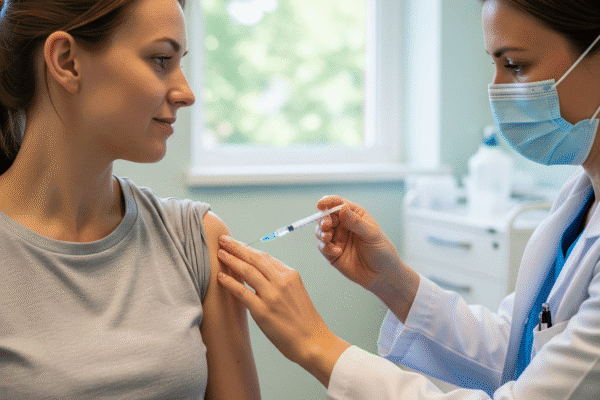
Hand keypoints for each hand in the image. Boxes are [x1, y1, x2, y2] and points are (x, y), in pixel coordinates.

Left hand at [216, 236, 350, 387]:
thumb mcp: (296, 292)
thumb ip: (280, 280)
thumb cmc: (303, 319)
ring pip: (247, 272)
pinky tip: (220, 278)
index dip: (248, 249)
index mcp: (290, 275)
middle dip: (237, 247)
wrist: (313, 341)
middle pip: (255, 259)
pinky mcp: (263, 311)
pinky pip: (242, 293)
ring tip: (219, 254)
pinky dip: (230, 283)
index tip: (236, 244)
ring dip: (231, 260)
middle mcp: (281, 282)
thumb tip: (259, 272)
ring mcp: (272, 296)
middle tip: (224, 239)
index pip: (265, 257)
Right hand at [315, 196, 419, 321]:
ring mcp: (337, 239)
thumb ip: (355, 222)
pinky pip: (322, 247)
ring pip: (320, 231)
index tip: (321, 205)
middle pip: (326, 217)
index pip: (338, 204)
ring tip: (329, 238)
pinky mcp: (331, 253)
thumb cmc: (382, 251)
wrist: (382, 275)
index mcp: (354, 215)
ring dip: (321, 233)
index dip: (328, 202)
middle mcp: (343, 225)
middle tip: (327, 226)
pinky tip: (337, 252)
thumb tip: (342, 207)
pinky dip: (326, 248)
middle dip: (323, 220)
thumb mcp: (371, 234)